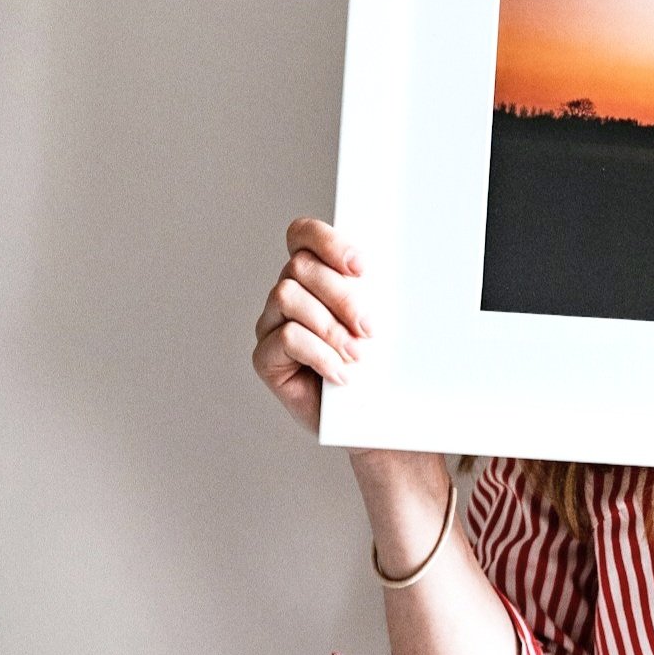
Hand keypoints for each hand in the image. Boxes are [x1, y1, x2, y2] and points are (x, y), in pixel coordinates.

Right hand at [252, 216, 370, 434]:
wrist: (371, 419)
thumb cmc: (379, 367)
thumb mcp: (384, 319)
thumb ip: (376, 289)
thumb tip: (388, 269)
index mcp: (315, 276)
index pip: (303, 235)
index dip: (328, 241)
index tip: (362, 267)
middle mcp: (288, 295)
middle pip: (300, 268)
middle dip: (341, 296)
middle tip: (370, 327)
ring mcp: (271, 325)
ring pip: (288, 297)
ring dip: (331, 326)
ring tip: (357, 355)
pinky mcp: (265, 357)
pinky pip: (287, 337)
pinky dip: (321, 354)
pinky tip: (341, 374)